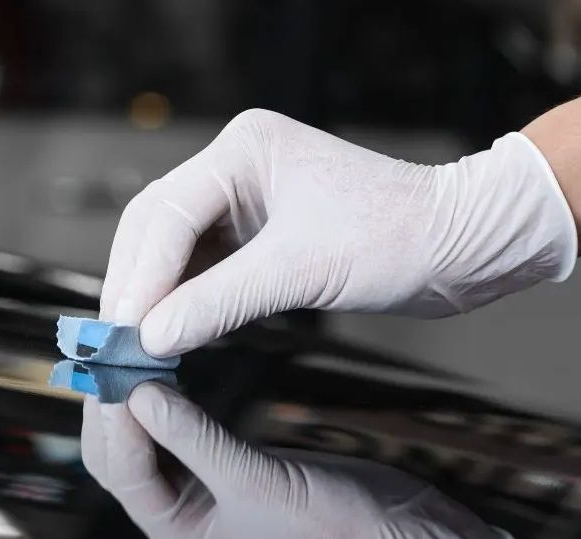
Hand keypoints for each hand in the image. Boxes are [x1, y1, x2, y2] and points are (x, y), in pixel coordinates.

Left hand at [82, 382, 513, 538]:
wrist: (400, 536)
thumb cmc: (336, 531)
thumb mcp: (258, 484)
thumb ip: (197, 440)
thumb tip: (139, 394)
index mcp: (178, 532)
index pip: (120, 469)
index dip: (111, 418)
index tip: (112, 365)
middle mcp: (182, 512)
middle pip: (120, 453)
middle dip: (111, 404)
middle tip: (111, 348)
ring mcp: (204, 487)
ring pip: (147, 435)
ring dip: (135, 395)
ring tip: (132, 346)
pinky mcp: (230, 462)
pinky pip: (181, 424)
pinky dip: (170, 394)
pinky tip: (168, 359)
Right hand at [100, 109, 576, 356]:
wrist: (464, 245)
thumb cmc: (399, 239)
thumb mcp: (301, 272)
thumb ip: (218, 303)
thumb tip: (152, 338)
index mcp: (243, 150)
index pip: (167, 214)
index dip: (139, 277)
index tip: (122, 330)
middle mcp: (238, 166)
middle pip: (157, 226)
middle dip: (136, 284)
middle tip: (116, 341)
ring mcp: (248, 198)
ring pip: (175, 248)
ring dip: (157, 295)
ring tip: (137, 345)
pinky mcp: (262, 231)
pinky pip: (205, 265)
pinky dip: (187, 299)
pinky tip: (174, 332)